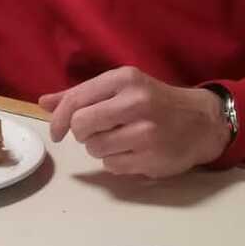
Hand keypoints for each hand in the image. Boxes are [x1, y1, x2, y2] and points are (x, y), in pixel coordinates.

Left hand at [39, 67, 232, 177]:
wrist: (201, 122)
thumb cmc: (155, 102)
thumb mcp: (123, 88)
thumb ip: (82, 95)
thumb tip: (43, 103)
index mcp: (126, 79)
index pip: (77, 99)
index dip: (58, 119)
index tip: (56, 132)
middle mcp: (136, 102)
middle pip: (81, 125)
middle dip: (81, 133)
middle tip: (94, 132)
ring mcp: (146, 132)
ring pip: (94, 148)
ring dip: (99, 148)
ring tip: (119, 140)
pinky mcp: (151, 158)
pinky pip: (112, 166)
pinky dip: (115, 162)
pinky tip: (132, 152)